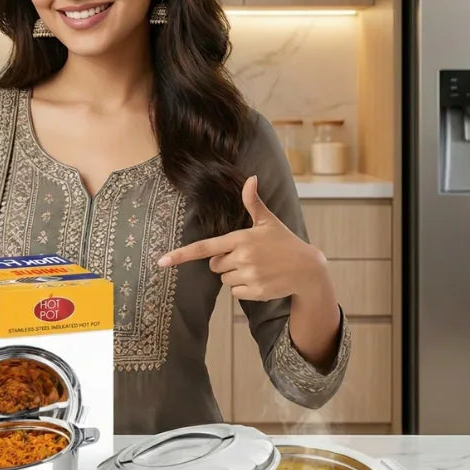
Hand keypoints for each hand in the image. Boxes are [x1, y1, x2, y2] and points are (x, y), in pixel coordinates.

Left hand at [157, 175, 328, 301]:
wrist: (307, 269)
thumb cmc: (284, 242)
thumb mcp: (268, 222)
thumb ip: (253, 203)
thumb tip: (250, 178)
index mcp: (241, 238)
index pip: (204, 247)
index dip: (181, 254)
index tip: (162, 261)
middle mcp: (242, 257)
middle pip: (214, 265)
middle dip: (224, 262)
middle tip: (247, 257)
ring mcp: (248, 275)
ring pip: (224, 279)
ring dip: (235, 275)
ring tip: (257, 267)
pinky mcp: (254, 291)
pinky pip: (235, 292)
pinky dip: (245, 288)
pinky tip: (261, 280)